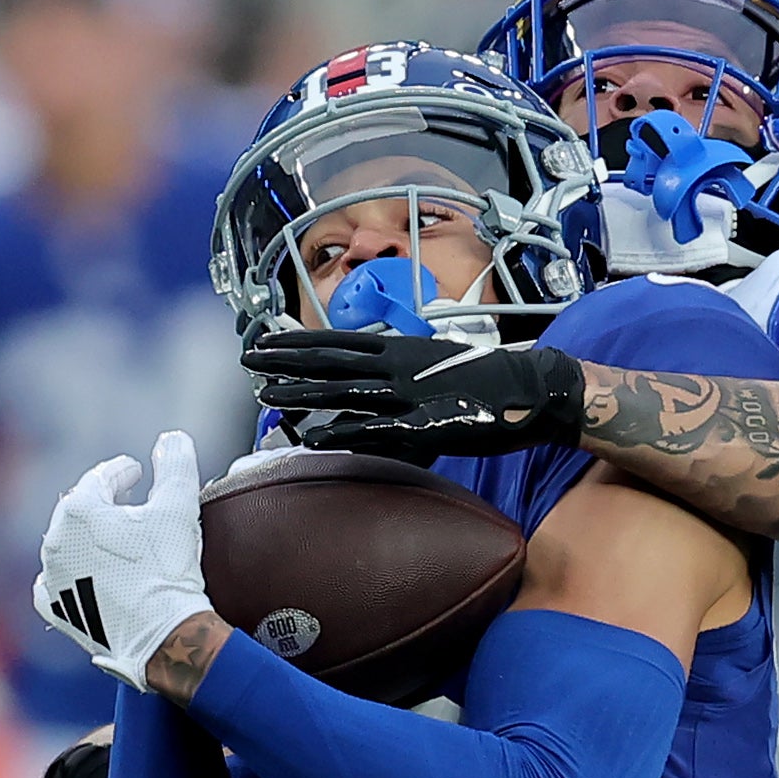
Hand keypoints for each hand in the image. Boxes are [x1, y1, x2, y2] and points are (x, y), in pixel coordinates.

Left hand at [34, 433, 211, 686]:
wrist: (162, 635)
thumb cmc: (168, 570)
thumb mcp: (179, 507)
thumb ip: (176, 464)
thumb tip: (172, 439)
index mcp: (78, 510)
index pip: (101, 478)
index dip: (122, 471)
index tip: (136, 470)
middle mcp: (55, 540)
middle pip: (79, 510)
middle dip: (102, 502)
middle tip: (124, 500)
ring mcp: (52, 577)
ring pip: (65, 546)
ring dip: (85, 539)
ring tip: (110, 539)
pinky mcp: (57, 610)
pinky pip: (53, 585)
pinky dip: (67, 576)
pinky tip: (82, 575)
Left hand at [249, 329, 585, 458]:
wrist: (531, 388)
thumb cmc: (488, 381)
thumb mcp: (438, 367)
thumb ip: (405, 375)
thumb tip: (380, 389)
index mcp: (400, 348)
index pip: (337, 341)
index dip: (298, 342)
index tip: (266, 343)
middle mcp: (396, 365)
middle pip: (329, 360)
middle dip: (286, 361)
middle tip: (247, 361)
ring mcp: (408, 393)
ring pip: (342, 390)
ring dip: (302, 393)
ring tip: (264, 395)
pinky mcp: (424, 423)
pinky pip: (375, 428)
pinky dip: (342, 431)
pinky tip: (314, 436)